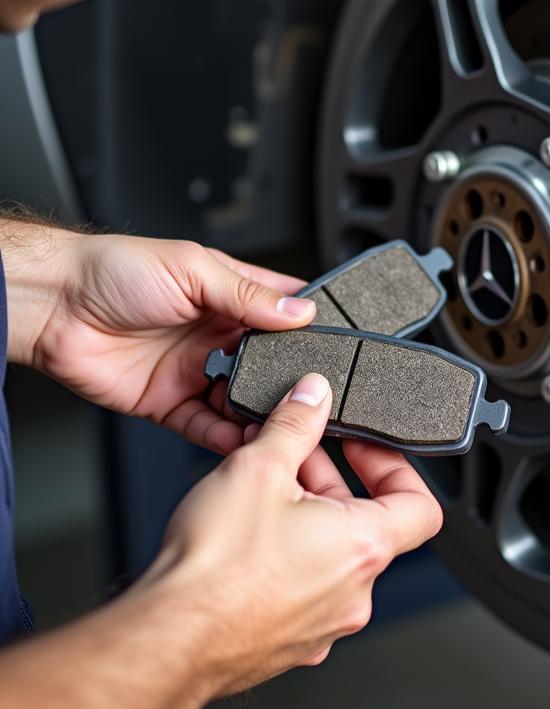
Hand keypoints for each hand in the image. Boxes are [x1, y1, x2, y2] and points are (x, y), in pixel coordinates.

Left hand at [27, 232, 315, 452]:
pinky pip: (205, 427)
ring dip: (260, 412)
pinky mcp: (170, 402)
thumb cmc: (115, 270)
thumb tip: (299, 312)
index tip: (335, 345)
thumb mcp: (193, 269)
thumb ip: (247, 295)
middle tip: (310, 394)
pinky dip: (225, 437)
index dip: (310, 327)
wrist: (55, 307)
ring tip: (281, 423)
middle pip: (269, 363)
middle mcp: (216, 333)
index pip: (283, 311)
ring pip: (241, 400)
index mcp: (229, 294)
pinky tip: (242, 439)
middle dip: (289, 380)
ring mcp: (195, 369)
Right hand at [142, 373, 443, 692]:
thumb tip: (312, 396)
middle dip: (331, 482)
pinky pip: (302, 588)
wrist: (165, 640)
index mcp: (364, 547)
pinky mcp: (288, 643)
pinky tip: (246, 538)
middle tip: (296, 459)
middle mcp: (354, 592)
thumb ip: (295, 423)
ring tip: (263, 492)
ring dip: (306, 517)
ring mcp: (322, 624)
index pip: (422, 505)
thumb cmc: (214, 568)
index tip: (366, 449)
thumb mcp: (258, 466)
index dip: (397, 467)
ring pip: (331, 556)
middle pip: (366, 524)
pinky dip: (286, 557)